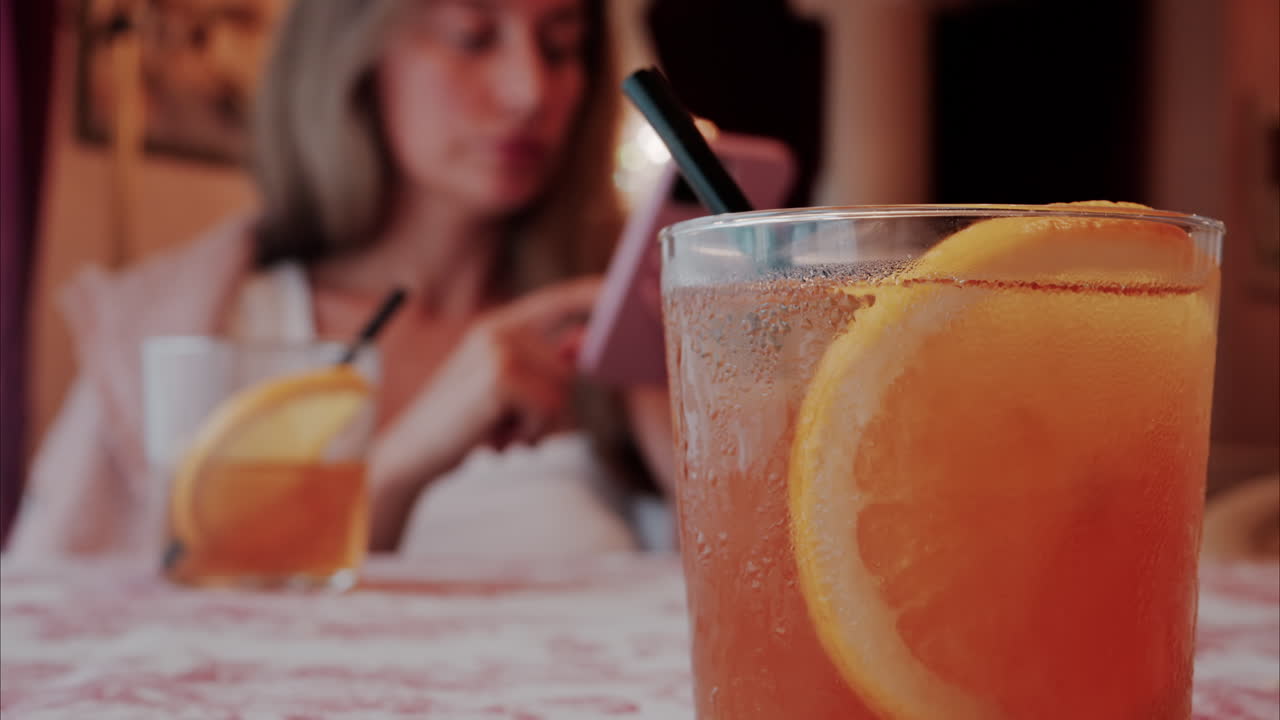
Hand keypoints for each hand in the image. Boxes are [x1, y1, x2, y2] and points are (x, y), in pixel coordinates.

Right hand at [367, 277, 599, 548]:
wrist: (410, 454)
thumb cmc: (462, 426)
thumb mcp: (504, 391)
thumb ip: (542, 368)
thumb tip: (582, 349)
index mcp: (499, 326)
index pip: (558, 299)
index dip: (594, 294)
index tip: (624, 292)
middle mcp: (498, 329)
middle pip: (569, 368)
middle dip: (551, 410)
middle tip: (509, 425)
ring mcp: (497, 349)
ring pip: (562, 392)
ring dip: (539, 426)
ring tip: (500, 430)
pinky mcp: (499, 376)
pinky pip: (548, 410)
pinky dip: (528, 433)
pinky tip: (495, 437)